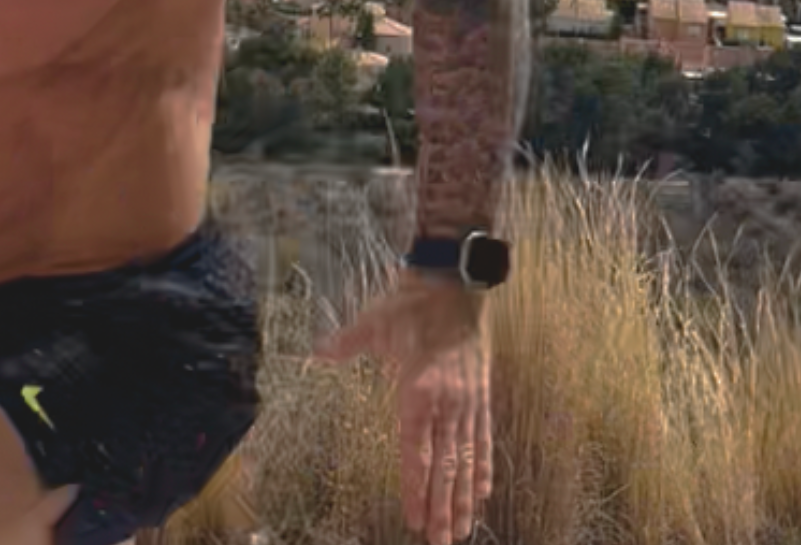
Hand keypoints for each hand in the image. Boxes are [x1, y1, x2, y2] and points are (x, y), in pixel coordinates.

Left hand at [316, 271, 492, 544]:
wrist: (456, 282)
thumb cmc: (412, 303)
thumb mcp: (374, 323)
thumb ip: (346, 344)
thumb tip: (316, 353)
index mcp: (418, 391)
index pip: (416, 451)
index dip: (416, 489)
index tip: (415, 519)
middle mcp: (447, 404)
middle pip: (445, 466)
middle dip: (442, 508)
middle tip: (440, 541)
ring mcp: (468, 401)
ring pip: (466, 460)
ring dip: (464, 497)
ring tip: (463, 529)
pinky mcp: (481, 395)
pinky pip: (484, 438)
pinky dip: (484, 466)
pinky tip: (484, 492)